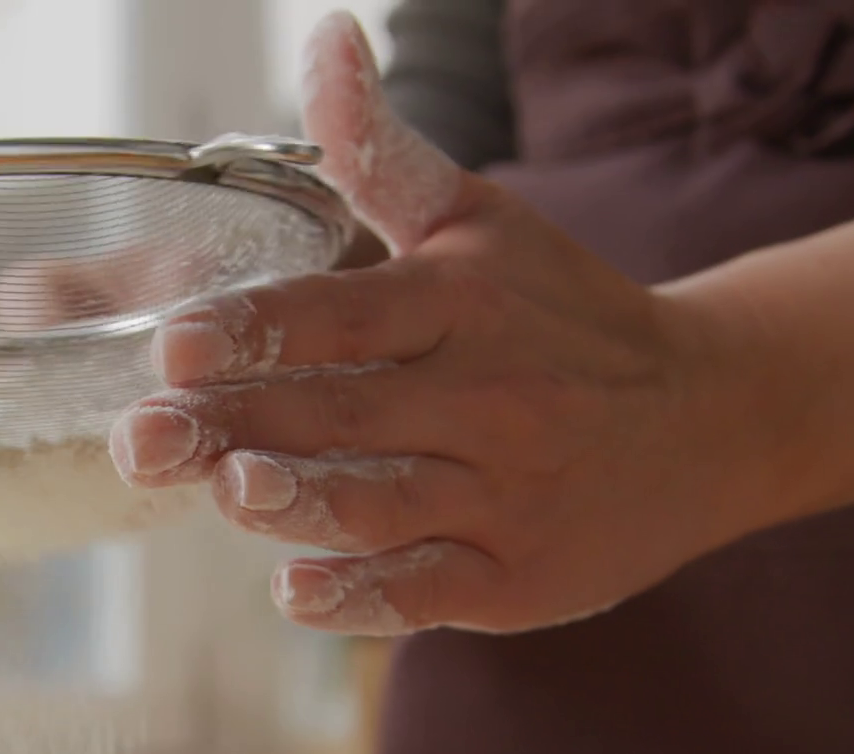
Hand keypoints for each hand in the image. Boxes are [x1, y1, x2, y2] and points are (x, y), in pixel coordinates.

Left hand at [109, 13, 812, 634]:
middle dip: (235, 425)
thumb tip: (324, 40)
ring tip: (225, 493)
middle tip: (143, 438)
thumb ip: (378, 148)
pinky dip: (364, 597)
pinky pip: (428, 591)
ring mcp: (501, 493)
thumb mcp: (475, 218)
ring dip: (299, 502)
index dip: (257, 330)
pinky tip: (297, 593)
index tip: (176, 343)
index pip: (343, 316)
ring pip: (383, 502)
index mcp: (458, 303)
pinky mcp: (513, 576)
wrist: (709, 414)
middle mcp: (483, 397)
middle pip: (341, 413)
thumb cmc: (560, 312)